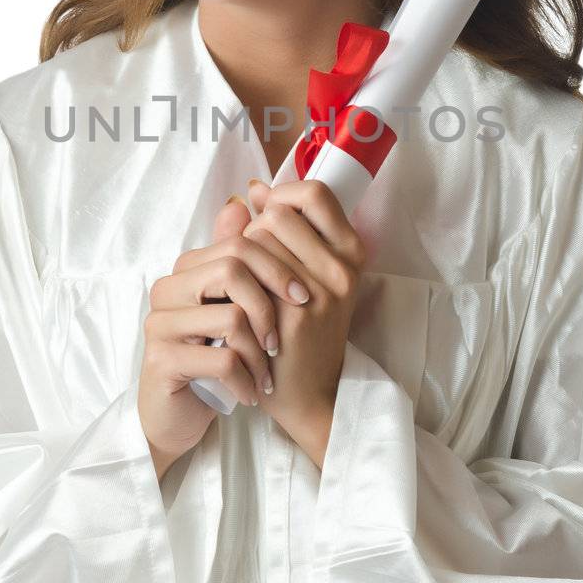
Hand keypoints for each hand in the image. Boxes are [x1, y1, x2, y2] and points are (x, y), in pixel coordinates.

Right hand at [138, 196, 311, 477]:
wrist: (177, 417)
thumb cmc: (211, 359)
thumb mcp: (233, 311)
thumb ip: (242, 265)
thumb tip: (253, 205)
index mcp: (184, 271)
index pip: (238, 244)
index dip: (278, 268)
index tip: (302, 298)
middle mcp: (166, 290)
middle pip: (232, 269)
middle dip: (269, 306)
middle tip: (280, 340)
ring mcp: (161, 324)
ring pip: (232, 316)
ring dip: (259, 353)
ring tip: (265, 375)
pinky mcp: (162, 359)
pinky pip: (223, 358)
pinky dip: (247, 379)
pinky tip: (251, 393)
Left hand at [241, 176, 367, 459]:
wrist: (311, 393)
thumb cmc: (306, 330)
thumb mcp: (310, 276)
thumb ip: (283, 229)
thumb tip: (255, 190)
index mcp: (351, 252)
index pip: (314, 194)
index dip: (284, 195)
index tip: (267, 215)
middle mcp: (341, 269)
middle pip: (278, 214)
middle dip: (253, 230)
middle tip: (251, 262)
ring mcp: (318, 291)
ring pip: (257, 240)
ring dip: (239, 256)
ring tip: (244, 284)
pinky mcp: (291, 314)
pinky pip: (246, 272)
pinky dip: (232, 282)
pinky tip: (233, 301)